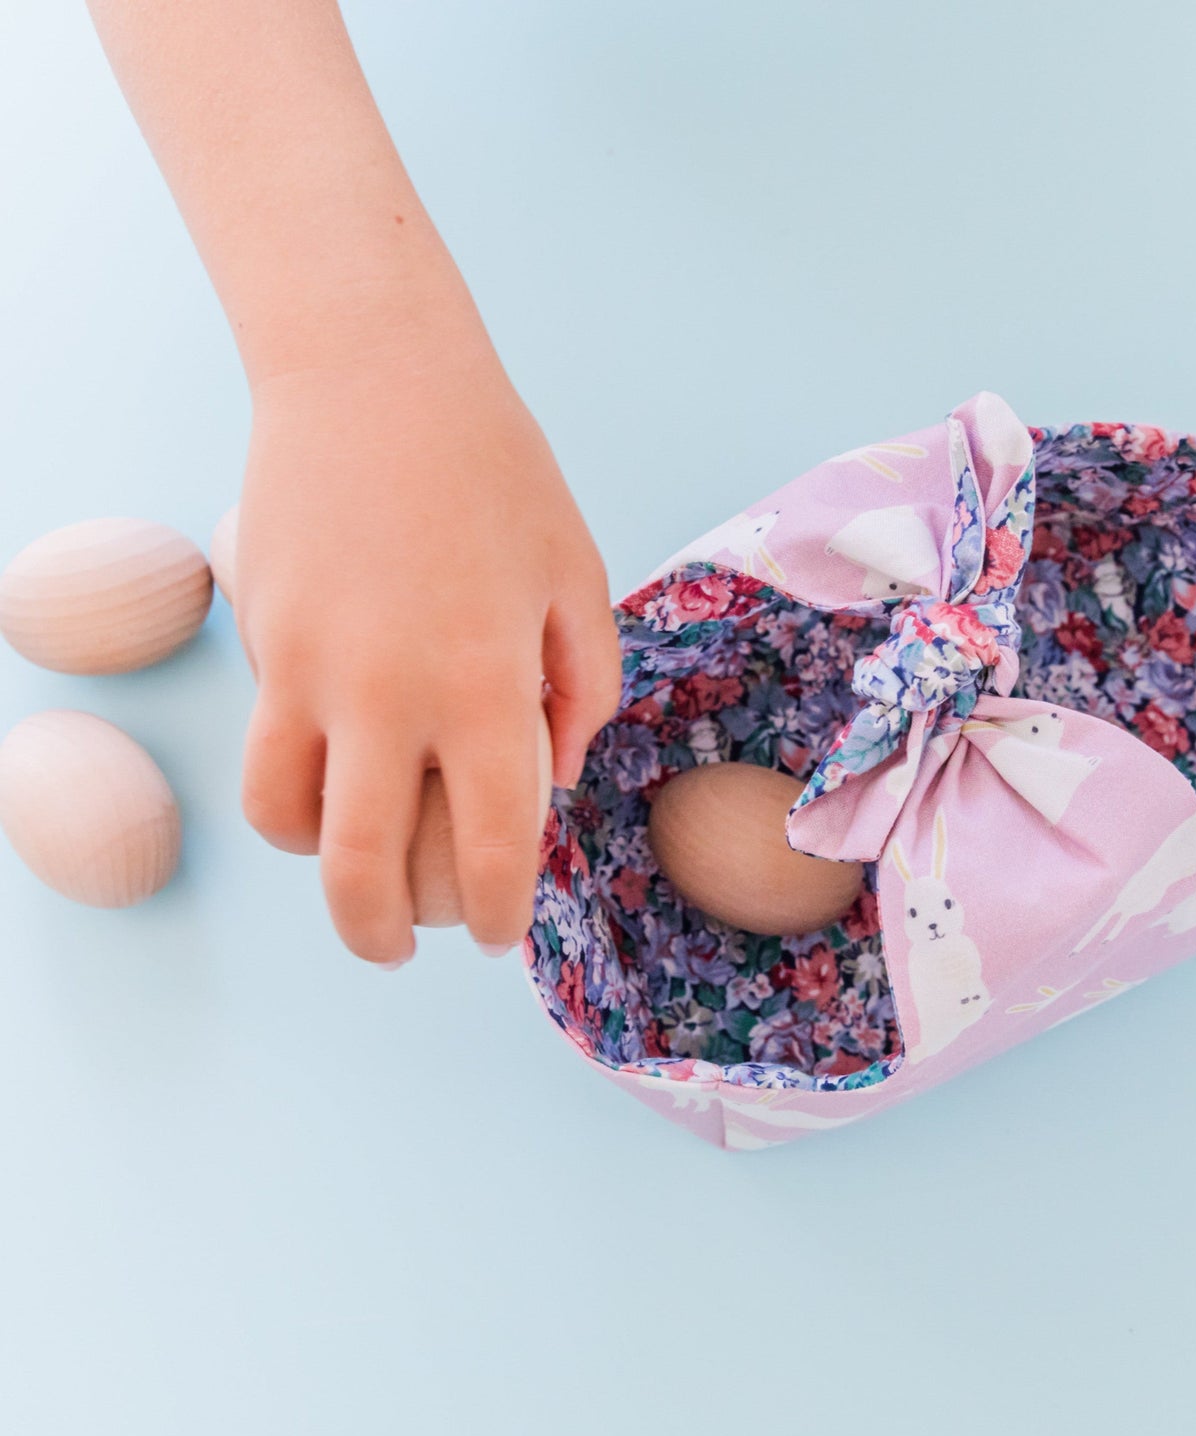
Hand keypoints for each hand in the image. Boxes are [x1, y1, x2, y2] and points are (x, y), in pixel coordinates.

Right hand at [233, 311, 619, 964]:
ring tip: (355, 876)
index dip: (501, 911)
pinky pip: (260, 757)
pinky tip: (331, 786)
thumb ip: (584, 689)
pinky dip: (289, 799)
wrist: (374, 375)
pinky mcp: (260, 643)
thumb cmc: (497, 470)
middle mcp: (392, 694)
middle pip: (365, 869)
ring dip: (321, 877)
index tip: (501, 936)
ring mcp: (310, 672)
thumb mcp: (577, 575)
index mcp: (489, 682)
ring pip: (287, 828)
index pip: (496, 845)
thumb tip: (555, 780)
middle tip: (405, 950)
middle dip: (386, 936)